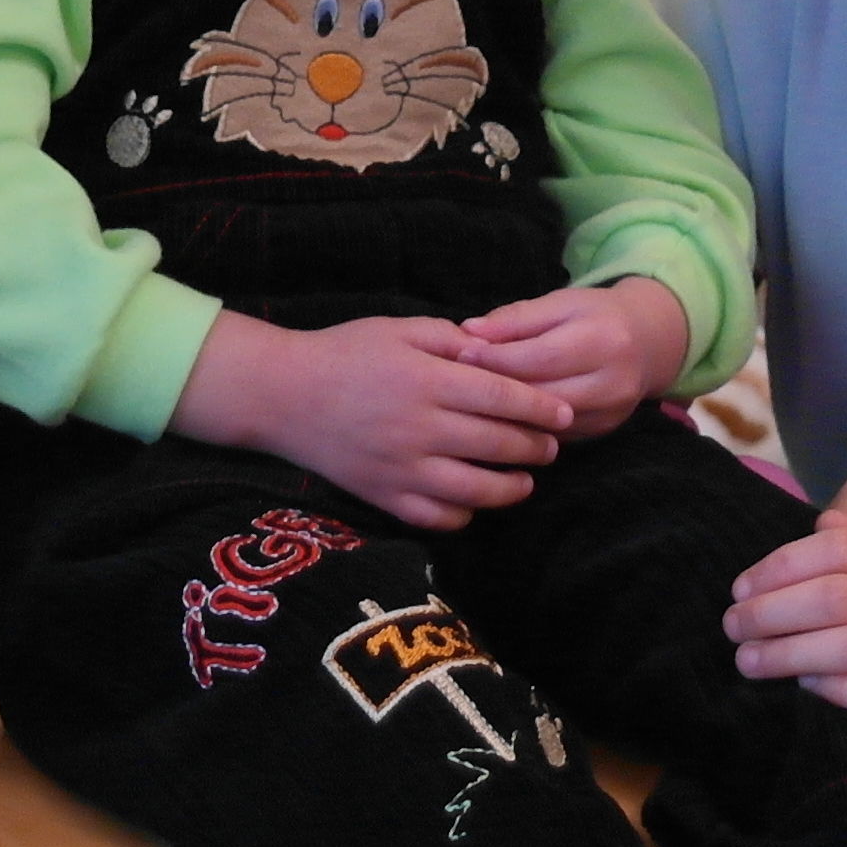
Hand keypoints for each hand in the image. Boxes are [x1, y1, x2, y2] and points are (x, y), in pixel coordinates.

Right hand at [172, 311, 571, 531]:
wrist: (282, 395)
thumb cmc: (344, 352)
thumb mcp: (399, 328)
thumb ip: (450, 339)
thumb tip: (496, 353)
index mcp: (427, 381)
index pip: (502, 397)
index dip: (540, 407)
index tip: (565, 414)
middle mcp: (419, 428)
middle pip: (498, 444)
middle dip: (535, 447)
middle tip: (551, 447)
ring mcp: (402, 468)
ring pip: (476, 490)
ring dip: (511, 488)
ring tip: (524, 480)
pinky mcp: (383, 496)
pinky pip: (437, 518)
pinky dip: (464, 515)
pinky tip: (474, 502)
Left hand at [458, 279, 687, 440]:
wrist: (650, 341)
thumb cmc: (596, 315)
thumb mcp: (560, 303)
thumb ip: (516, 319)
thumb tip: (469, 332)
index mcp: (602, 340)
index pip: (538, 357)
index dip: (496, 359)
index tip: (460, 355)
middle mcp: (612, 382)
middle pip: (541, 395)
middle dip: (496, 390)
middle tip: (457, 384)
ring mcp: (610, 413)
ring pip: (545, 423)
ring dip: (506, 414)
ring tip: (472, 402)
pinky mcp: (602, 432)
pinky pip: (554, 436)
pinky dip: (525, 427)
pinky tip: (499, 418)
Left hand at [723, 511, 846, 767]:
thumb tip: (822, 527)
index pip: (844, 548)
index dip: (782, 564)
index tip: (743, 587)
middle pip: (838, 593)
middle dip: (770, 610)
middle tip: (732, 628)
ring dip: (788, 653)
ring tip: (749, 663)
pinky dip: (840, 691)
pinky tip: (809, 689)